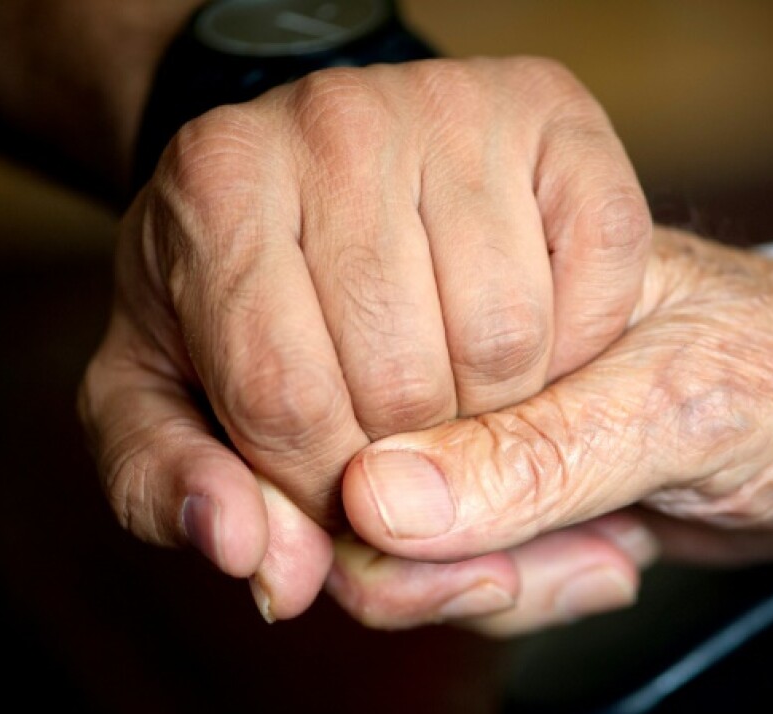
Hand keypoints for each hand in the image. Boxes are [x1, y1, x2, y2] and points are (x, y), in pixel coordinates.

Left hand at [77, 57, 650, 620]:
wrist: (341, 180)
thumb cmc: (254, 301)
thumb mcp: (172, 395)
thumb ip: (179, 486)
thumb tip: (244, 550)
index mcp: (215, 184)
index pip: (282, 400)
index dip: (322, 492)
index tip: (335, 495)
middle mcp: (333, 119)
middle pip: (401, 380)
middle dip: (414, 459)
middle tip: (405, 441)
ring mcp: (454, 105)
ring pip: (506, 339)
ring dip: (501, 410)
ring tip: (461, 389)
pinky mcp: (557, 114)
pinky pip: (599, 275)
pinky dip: (581, 342)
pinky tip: (531, 339)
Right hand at [327, 226, 772, 634]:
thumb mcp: (683, 407)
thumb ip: (537, 455)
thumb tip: (378, 497)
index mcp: (495, 258)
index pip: (349, 378)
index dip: (356, 491)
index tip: (440, 556)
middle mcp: (464, 338)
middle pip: (346, 477)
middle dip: (443, 563)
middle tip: (558, 560)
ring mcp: (482, 421)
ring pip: (395, 543)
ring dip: (498, 585)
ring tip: (609, 550)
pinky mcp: (511, 489)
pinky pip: (459, 572)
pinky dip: (529, 594)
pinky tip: (611, 557)